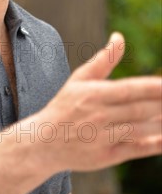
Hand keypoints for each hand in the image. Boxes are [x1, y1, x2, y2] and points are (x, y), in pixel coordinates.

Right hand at [35, 32, 161, 171]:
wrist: (43, 143)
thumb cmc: (64, 107)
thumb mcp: (79, 80)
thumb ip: (103, 60)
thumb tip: (119, 37)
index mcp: (94, 94)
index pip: (129, 89)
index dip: (153, 88)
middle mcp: (99, 115)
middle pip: (139, 109)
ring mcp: (103, 137)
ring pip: (140, 129)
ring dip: (161, 123)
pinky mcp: (106, 156)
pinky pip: (135, 149)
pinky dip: (153, 144)